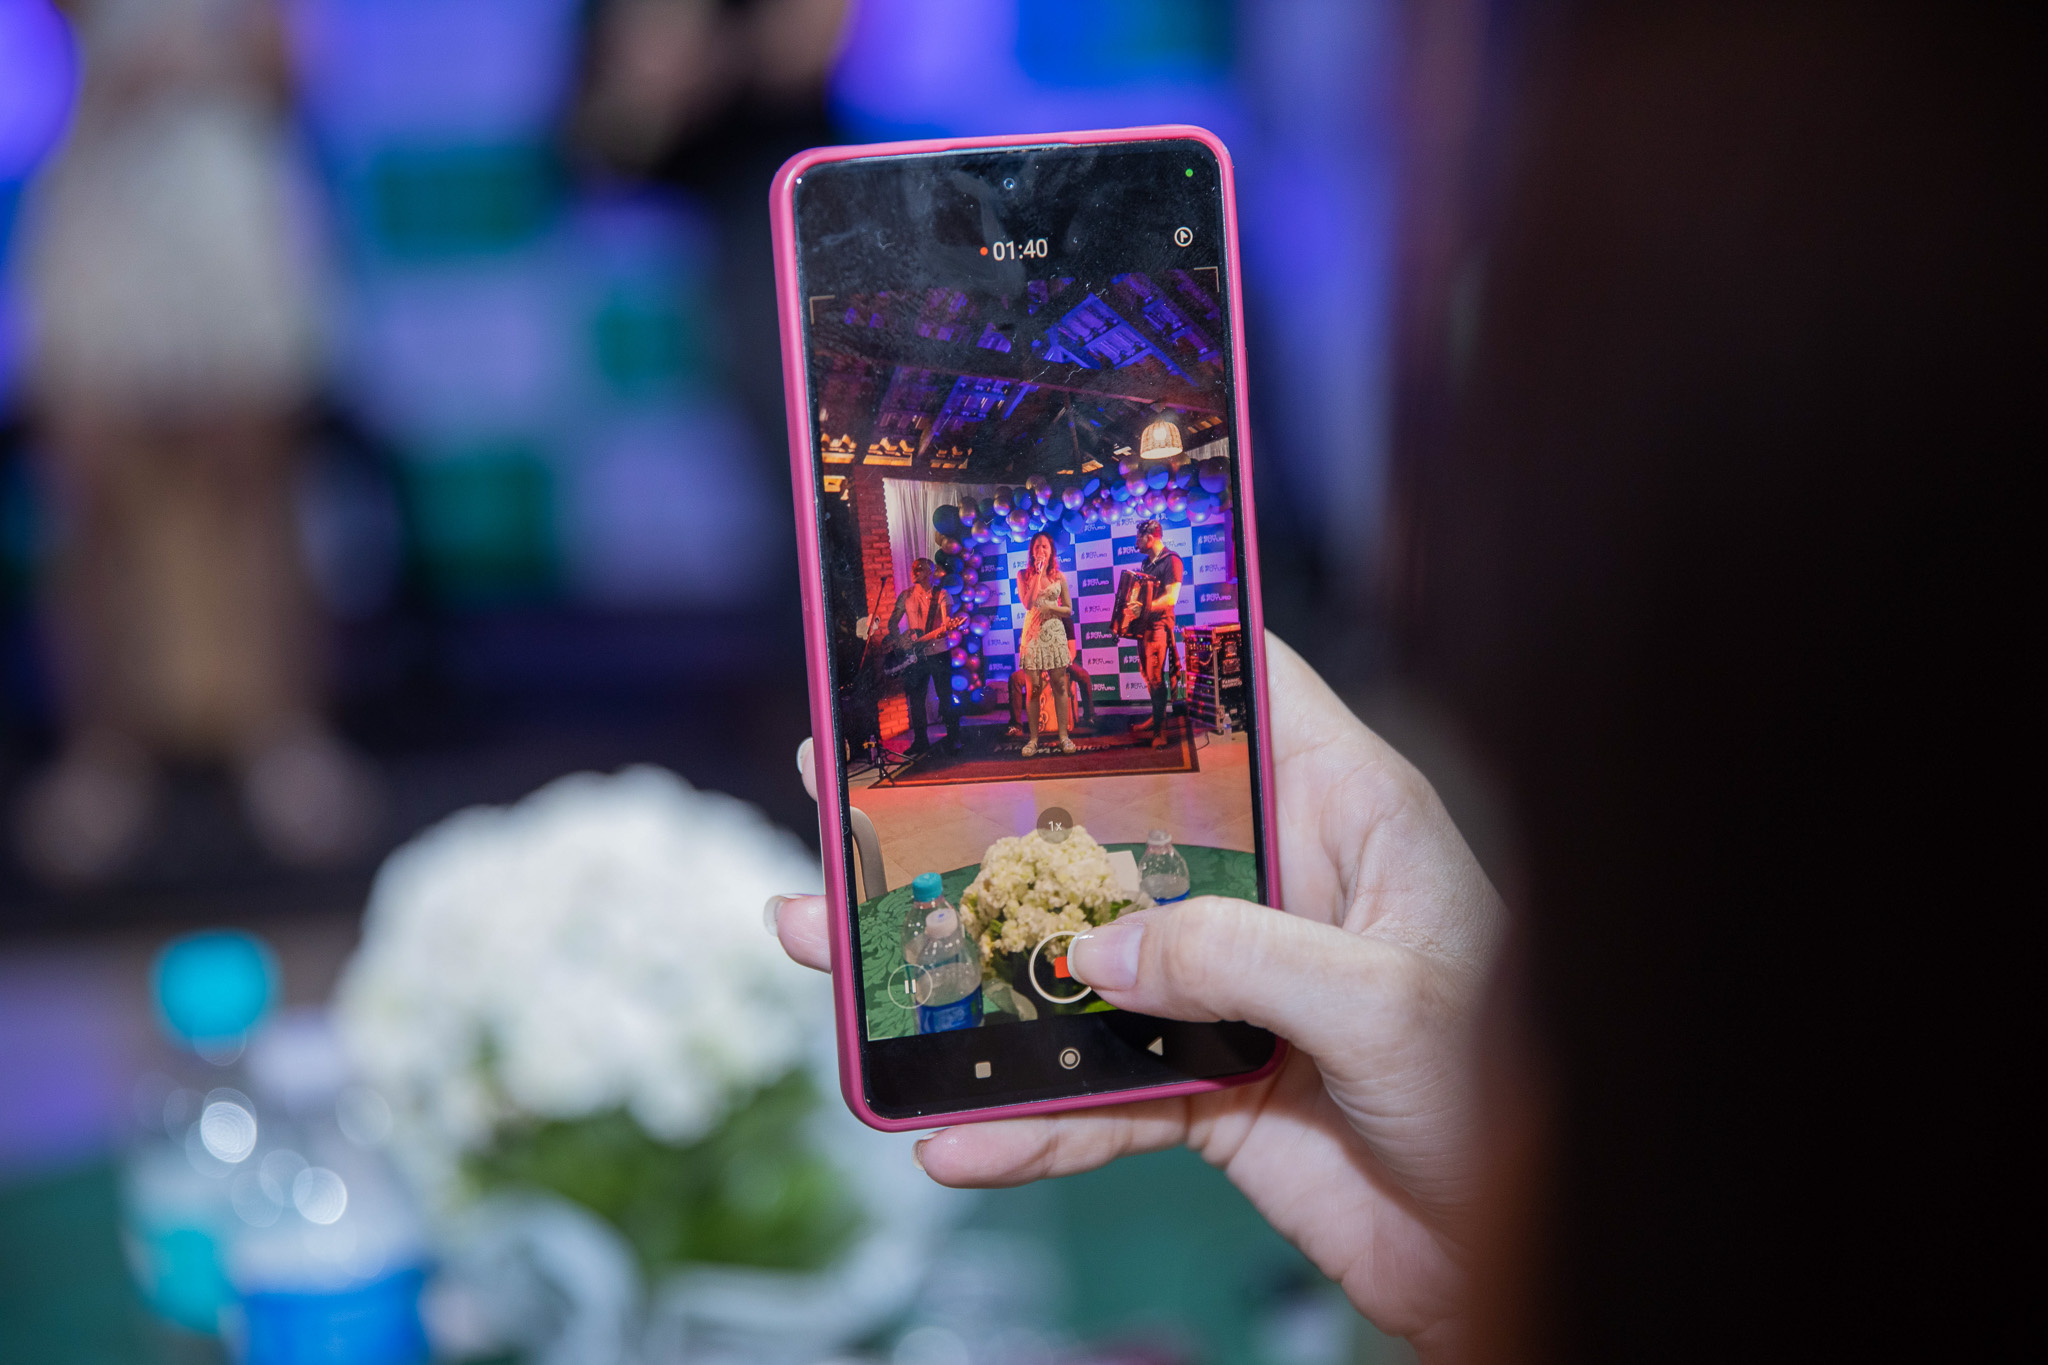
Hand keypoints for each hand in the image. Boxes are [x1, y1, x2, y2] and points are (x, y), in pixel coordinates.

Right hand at [771, 634, 1502, 1357]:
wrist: (1518, 1258)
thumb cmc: (1515, 1099)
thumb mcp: (1390, 1003)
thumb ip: (1240, 957)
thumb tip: (1098, 952)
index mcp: (1341, 814)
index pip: (1237, 692)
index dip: (1139, 651)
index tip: (1019, 628)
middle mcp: (1271, 884)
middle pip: (1107, 827)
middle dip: (984, 814)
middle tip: (856, 788)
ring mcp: (1225, 986)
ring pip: (1069, 961)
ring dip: (958, 968)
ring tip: (830, 954)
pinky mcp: (1204, 1086)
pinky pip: (1092, 1093)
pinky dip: (1024, 1120)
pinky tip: (953, 1138)